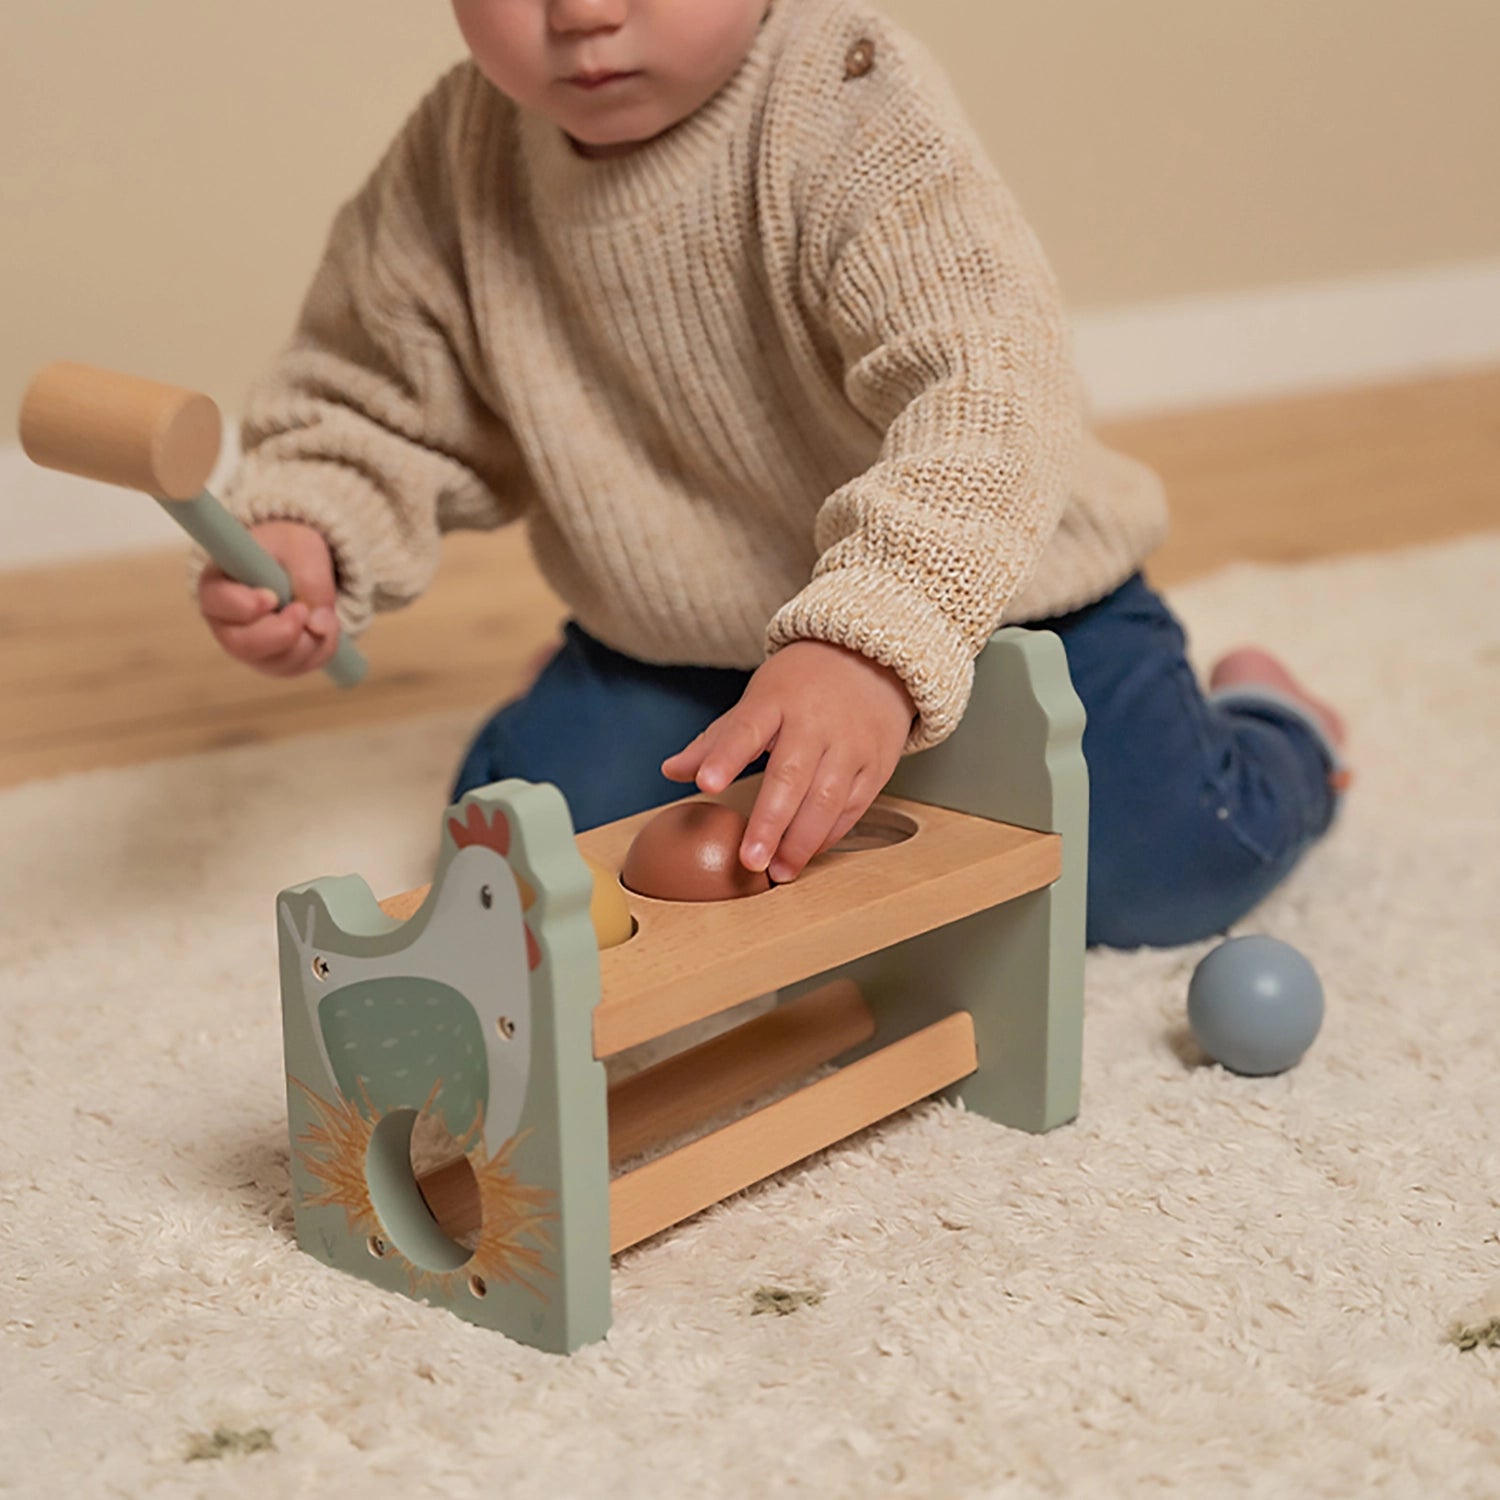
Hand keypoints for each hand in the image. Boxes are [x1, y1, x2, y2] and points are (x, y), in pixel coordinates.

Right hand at [197, 520, 341, 677]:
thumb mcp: (302, 548)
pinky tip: (323, 624)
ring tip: (322, 610)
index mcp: (217, 585)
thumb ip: (310, 578)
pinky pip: (299, 666)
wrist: (298, 564)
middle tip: (303, 610)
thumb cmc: (288, 549)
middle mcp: (226, 623)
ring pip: (276, 662)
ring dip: (309, 640)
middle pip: (243, 645)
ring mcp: (250, 647)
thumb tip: (317, 627)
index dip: (245, 605)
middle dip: (282, 633)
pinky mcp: (274, 661)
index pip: (217, 602)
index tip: (272, 598)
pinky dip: (320, 647)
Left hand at [662, 640, 915, 882]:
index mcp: (776, 700)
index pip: (745, 729)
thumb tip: (671, 771)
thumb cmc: (803, 687)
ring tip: (777, 872)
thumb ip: (716, 741)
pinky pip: (852, 808)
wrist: (870, 662)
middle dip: (769, 822)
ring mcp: (850, 745)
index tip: (707, 784)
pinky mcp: (875, 766)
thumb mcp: (757, 700)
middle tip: (749, 860)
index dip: (725, 758)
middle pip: (791, 776)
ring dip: (801, 842)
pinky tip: (806, 854)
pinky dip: (828, 836)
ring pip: (826, 799)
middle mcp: (816, 722)